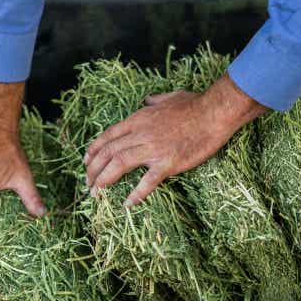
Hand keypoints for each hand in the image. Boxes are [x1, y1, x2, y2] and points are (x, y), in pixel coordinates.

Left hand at [84, 74, 267, 205]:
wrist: (214, 113)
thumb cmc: (195, 104)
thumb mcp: (170, 96)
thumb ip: (154, 100)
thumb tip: (147, 99)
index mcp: (139, 119)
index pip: (108, 136)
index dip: (93, 150)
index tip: (86, 161)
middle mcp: (141, 134)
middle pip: (108, 153)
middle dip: (93, 170)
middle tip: (87, 184)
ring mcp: (153, 149)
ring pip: (119, 165)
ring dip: (104, 181)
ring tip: (96, 194)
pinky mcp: (168, 163)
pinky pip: (147, 182)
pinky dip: (135, 194)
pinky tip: (127, 204)